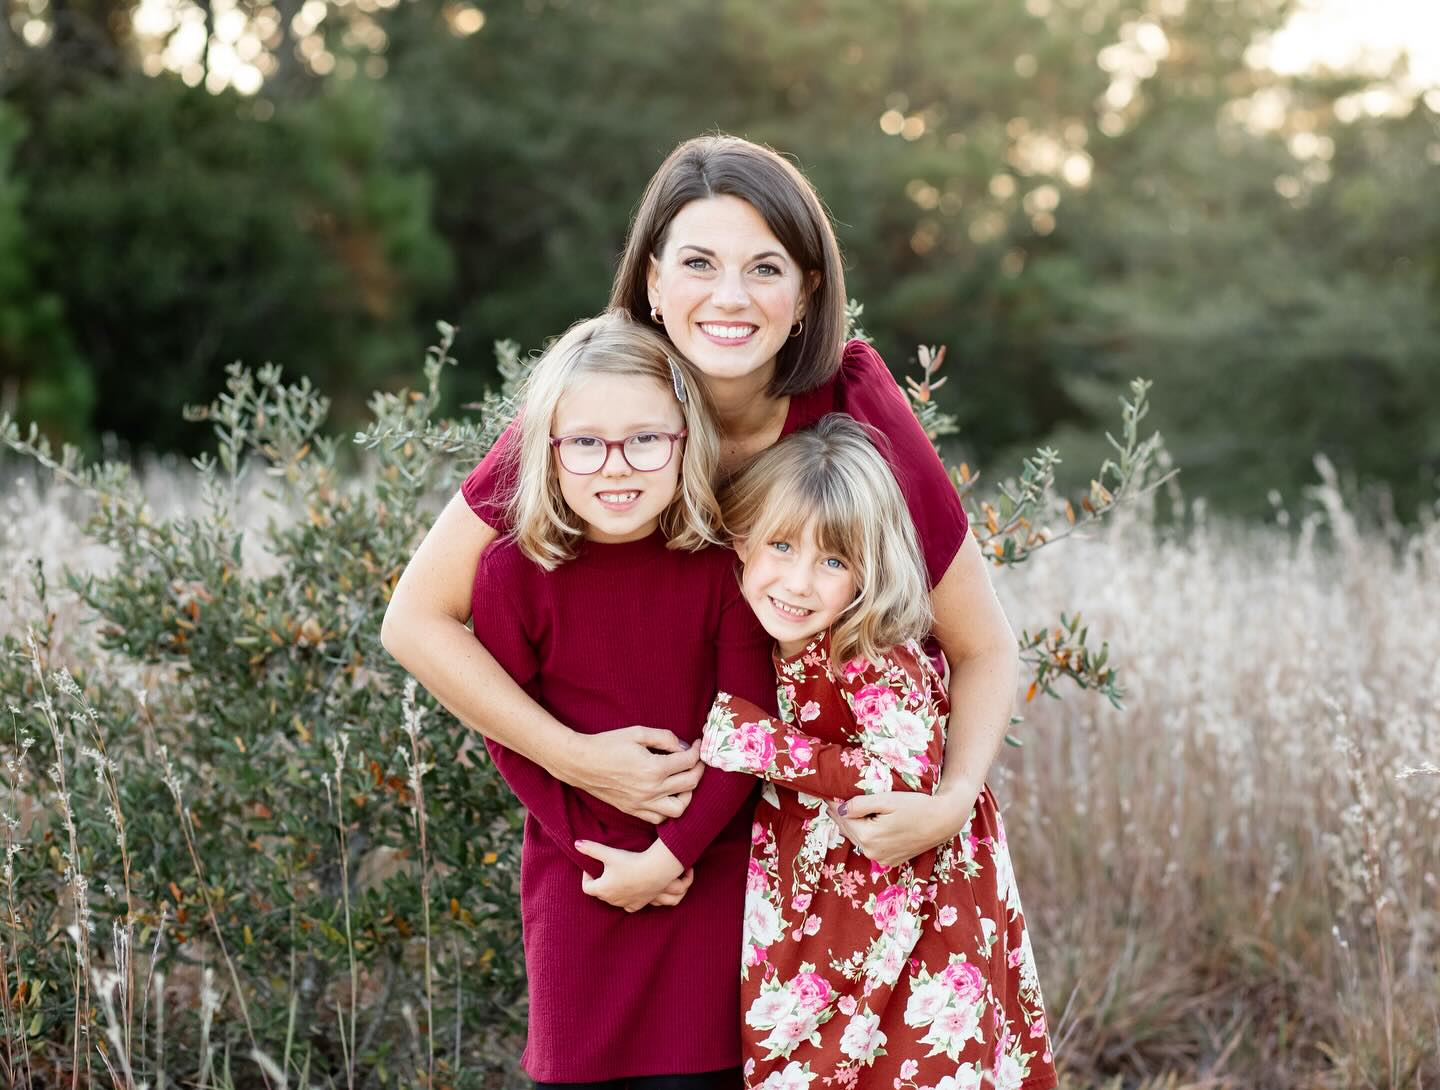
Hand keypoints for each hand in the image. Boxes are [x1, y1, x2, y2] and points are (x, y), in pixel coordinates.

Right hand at [565, 728, 702, 822]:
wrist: (581, 763)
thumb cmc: (607, 744)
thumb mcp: (638, 733)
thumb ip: (665, 738)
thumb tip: (684, 746)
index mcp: (653, 768)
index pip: (688, 761)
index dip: (697, 751)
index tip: (698, 745)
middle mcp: (651, 790)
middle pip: (690, 784)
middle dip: (698, 770)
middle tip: (696, 761)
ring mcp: (642, 803)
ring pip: (679, 809)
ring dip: (687, 795)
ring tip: (684, 782)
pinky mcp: (633, 811)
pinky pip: (659, 818)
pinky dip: (668, 809)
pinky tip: (667, 795)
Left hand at [575, 839, 685, 912]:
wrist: (656, 871)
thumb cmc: (631, 862)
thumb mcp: (609, 854)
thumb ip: (591, 849)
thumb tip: (576, 844)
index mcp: (602, 889)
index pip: (586, 887)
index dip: (586, 877)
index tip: (592, 867)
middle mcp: (612, 900)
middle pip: (599, 893)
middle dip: (599, 882)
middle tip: (605, 868)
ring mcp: (625, 904)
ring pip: (613, 899)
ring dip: (612, 890)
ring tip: (618, 876)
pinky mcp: (638, 905)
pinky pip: (627, 906)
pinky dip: (625, 899)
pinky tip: (629, 890)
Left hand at [825, 790, 973, 869]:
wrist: (943, 820)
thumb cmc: (916, 806)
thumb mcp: (886, 800)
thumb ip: (860, 804)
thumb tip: (840, 808)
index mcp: (869, 837)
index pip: (843, 819)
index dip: (834, 806)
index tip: (826, 796)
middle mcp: (873, 853)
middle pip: (849, 831)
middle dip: (839, 817)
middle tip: (830, 802)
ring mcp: (882, 859)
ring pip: (858, 840)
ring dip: (851, 827)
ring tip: (842, 812)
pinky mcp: (892, 861)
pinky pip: (871, 847)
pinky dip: (865, 836)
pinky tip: (864, 825)